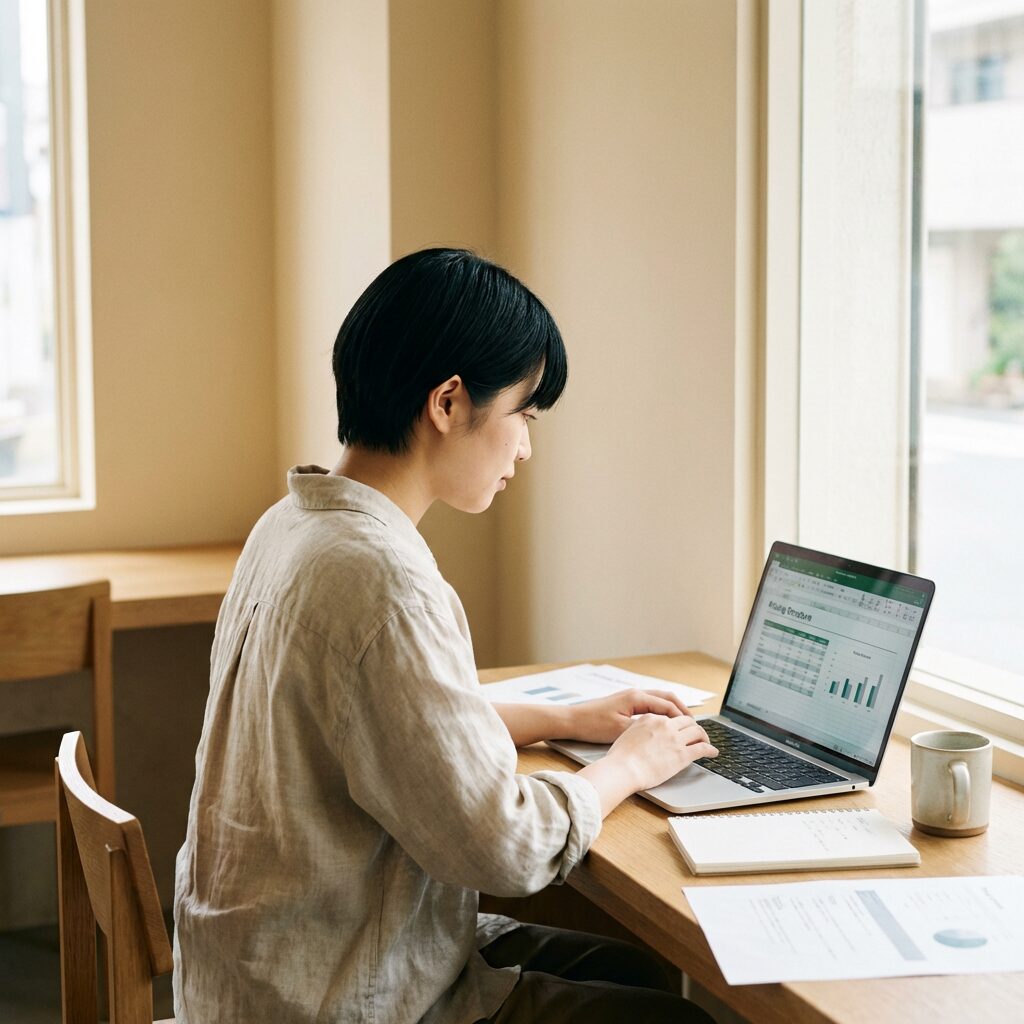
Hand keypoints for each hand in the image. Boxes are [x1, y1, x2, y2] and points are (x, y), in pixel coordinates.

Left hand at [569, 689, 690, 743]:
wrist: (573, 721)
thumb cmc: (594, 725)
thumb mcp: (622, 730)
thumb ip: (645, 728)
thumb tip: (665, 731)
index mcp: (636, 697)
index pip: (667, 705)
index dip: (682, 717)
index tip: (693, 729)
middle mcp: (635, 693)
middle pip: (667, 697)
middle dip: (682, 710)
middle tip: (694, 724)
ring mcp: (630, 697)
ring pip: (659, 700)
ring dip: (672, 710)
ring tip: (683, 724)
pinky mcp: (626, 703)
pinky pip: (650, 704)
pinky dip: (661, 712)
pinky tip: (664, 723)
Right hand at [603, 713, 717, 792]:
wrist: (623, 768)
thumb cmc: (620, 757)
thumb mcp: (627, 734)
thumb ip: (639, 731)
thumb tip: (643, 737)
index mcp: (651, 718)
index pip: (670, 717)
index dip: (678, 723)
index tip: (681, 729)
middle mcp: (665, 725)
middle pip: (687, 721)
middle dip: (693, 727)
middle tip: (696, 734)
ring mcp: (675, 739)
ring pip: (697, 731)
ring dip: (704, 736)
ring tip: (707, 742)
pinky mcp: (682, 755)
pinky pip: (702, 748)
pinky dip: (710, 749)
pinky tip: (713, 753)